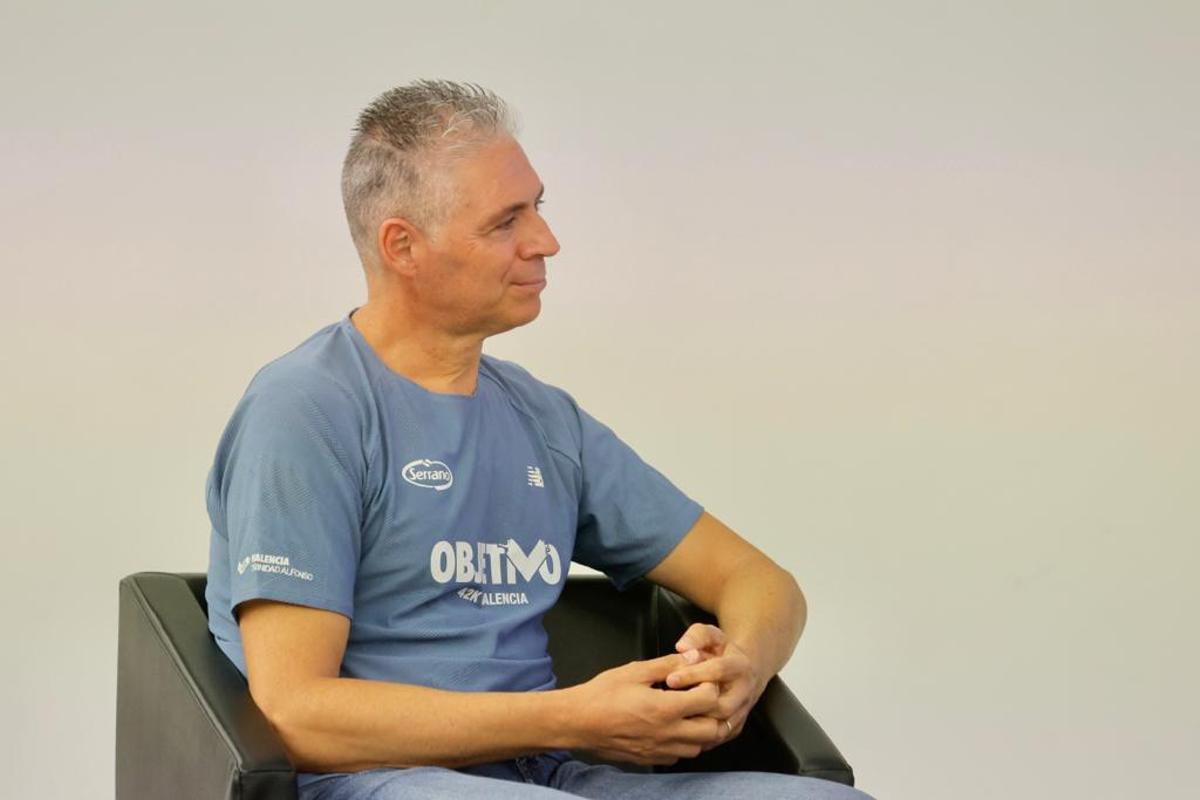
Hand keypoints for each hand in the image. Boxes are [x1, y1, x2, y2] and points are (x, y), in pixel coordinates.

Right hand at [564, 652, 725, 765]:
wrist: (578, 722)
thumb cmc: (602, 694)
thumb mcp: (635, 671)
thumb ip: (667, 664)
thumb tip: (692, 656)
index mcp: (665, 708)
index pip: (709, 700)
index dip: (710, 686)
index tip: (701, 678)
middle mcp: (667, 733)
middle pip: (712, 730)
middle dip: (714, 712)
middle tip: (703, 697)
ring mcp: (660, 750)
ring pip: (699, 747)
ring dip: (702, 730)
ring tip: (691, 713)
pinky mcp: (651, 759)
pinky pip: (680, 756)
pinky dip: (685, 744)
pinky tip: (674, 728)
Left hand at [667, 623, 762, 748]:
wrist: (744, 670)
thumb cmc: (722, 651)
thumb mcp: (711, 636)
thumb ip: (697, 636)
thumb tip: (682, 647)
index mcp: (740, 666)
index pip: (718, 670)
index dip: (693, 674)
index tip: (670, 678)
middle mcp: (745, 692)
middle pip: (723, 705)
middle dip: (695, 706)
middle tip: (668, 704)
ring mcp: (742, 712)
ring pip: (721, 727)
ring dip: (696, 725)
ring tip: (671, 721)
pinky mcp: (736, 728)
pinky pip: (718, 738)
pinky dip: (699, 738)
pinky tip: (679, 733)